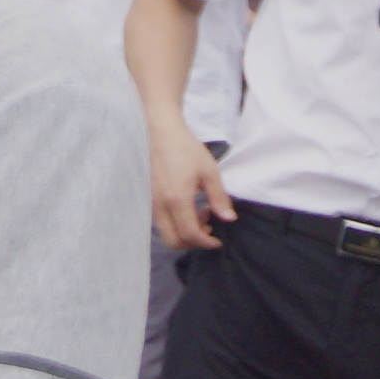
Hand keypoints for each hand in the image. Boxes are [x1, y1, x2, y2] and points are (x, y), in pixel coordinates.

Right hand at [149, 124, 236, 252]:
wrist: (161, 135)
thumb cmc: (186, 150)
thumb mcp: (210, 172)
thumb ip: (219, 198)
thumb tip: (229, 218)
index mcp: (177, 200)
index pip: (190, 234)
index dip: (206, 242)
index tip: (218, 240)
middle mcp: (161, 206)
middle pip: (173, 240)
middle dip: (193, 242)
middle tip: (209, 230)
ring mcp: (152, 203)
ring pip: (166, 233)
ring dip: (185, 232)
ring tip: (202, 214)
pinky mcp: (150, 199)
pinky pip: (162, 222)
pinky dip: (177, 223)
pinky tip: (190, 208)